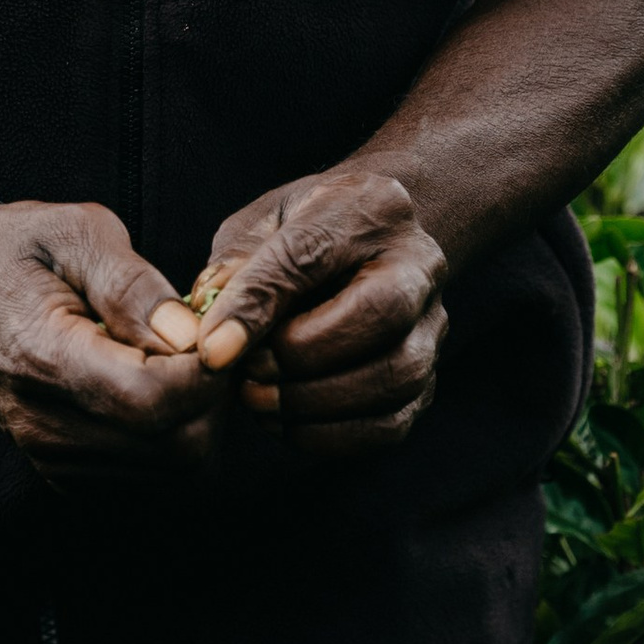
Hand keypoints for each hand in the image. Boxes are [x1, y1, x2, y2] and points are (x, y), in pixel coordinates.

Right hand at [0, 197, 227, 482]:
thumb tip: (190, 335)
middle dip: (211, 396)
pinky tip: (154, 387)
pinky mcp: (62, 471)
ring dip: (196, 418)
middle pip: (176, 447)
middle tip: (202, 342)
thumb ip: (134, 285)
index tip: (213, 328)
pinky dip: (171, 437)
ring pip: (173, 470)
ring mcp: (50, 456)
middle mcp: (43, 424)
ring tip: (175, 361)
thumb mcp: (76, 232)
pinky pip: (151, 476)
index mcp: (43, 357)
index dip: (206, 370)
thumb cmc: (13, 249)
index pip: (153, 400)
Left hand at [160, 167, 448, 463]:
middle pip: (380, 316)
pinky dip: (335, 435)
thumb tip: (210, 332)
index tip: (210, 348)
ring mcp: (433, 323)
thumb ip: (235, 268)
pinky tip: (288, 424)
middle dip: (302, 358)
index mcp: (370, 207)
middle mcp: (418, 264)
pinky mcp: (429, 374)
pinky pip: (394, 421)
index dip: (256, 305)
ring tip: (260, 402)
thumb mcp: (261, 225)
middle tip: (246, 376)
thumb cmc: (302, 231)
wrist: (365, 242)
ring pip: (396, 376)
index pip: (311, 254)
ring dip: (317, 404)